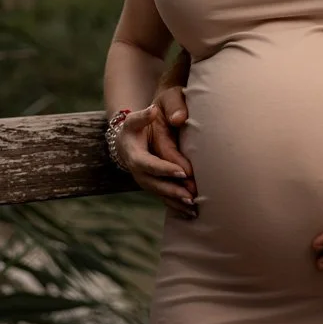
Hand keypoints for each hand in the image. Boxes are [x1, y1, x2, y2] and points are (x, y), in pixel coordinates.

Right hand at [115, 104, 196, 218]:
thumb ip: (143, 115)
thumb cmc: (137, 126)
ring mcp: (145, 181)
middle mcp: (138, 172)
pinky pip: (165, 198)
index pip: (149, 164)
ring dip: (177, 202)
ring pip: (161, 194)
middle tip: (191, 195)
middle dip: (173, 190)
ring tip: (194, 206)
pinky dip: (177, 206)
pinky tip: (192, 213)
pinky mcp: (153, 186)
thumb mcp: (136, 118)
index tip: (182, 172)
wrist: (126, 141)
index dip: (164, 169)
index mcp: (133, 155)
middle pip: (155, 184)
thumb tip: (152, 110)